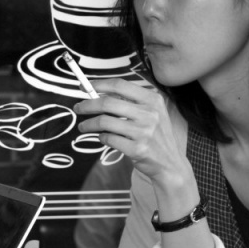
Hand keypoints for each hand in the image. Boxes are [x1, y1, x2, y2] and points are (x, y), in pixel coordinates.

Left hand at [72, 78, 193, 199]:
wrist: (170, 163)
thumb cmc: (156, 136)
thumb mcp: (152, 113)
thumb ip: (130, 102)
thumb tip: (98, 94)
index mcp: (153, 100)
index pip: (120, 85)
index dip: (99, 84)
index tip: (85, 86)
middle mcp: (150, 114)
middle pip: (108, 102)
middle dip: (87, 105)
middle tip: (78, 108)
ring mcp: (145, 132)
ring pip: (104, 121)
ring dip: (89, 124)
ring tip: (83, 126)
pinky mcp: (138, 149)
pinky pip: (109, 139)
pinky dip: (101, 137)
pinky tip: (102, 137)